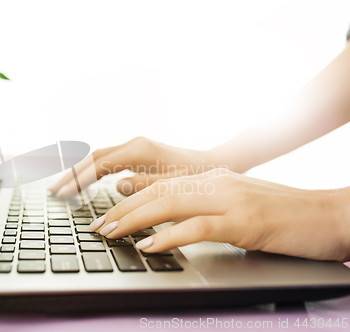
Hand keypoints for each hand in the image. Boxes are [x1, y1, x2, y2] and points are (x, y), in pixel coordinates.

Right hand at [49, 137, 222, 196]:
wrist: (215, 163)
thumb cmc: (198, 176)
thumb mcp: (171, 186)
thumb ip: (142, 186)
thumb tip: (116, 186)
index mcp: (139, 150)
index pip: (98, 164)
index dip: (78, 180)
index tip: (63, 194)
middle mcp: (134, 144)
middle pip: (93, 157)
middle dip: (72, 175)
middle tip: (54, 192)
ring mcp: (135, 147)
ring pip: (99, 158)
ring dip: (80, 173)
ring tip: (63, 188)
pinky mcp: (138, 153)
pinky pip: (108, 161)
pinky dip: (92, 172)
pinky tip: (85, 183)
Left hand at [88, 169, 349, 260]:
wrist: (328, 215)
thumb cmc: (281, 213)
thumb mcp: (234, 204)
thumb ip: (201, 205)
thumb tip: (168, 216)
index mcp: (212, 179)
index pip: (160, 184)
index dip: (128, 200)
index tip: (106, 215)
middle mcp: (216, 183)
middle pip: (157, 191)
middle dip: (122, 210)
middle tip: (98, 227)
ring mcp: (229, 199)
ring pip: (169, 203)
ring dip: (135, 219)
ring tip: (111, 233)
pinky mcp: (243, 221)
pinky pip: (197, 226)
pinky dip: (169, 236)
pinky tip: (149, 245)